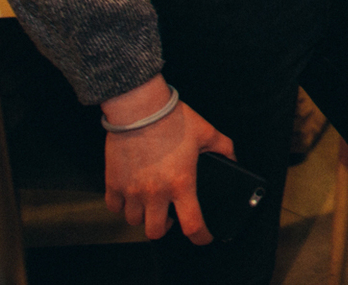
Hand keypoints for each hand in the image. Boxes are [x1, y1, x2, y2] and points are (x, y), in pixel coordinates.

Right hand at [102, 77, 234, 242]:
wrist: (140, 108)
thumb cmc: (173, 119)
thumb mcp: (207, 132)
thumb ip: (224, 148)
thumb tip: (234, 159)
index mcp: (182, 183)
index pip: (192, 224)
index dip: (201, 237)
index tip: (203, 237)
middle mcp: (155, 192)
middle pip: (155, 232)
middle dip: (165, 228)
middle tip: (171, 216)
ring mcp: (132, 190)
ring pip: (134, 221)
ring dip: (144, 216)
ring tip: (151, 203)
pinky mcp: (112, 183)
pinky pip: (114, 207)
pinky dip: (122, 206)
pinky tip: (131, 195)